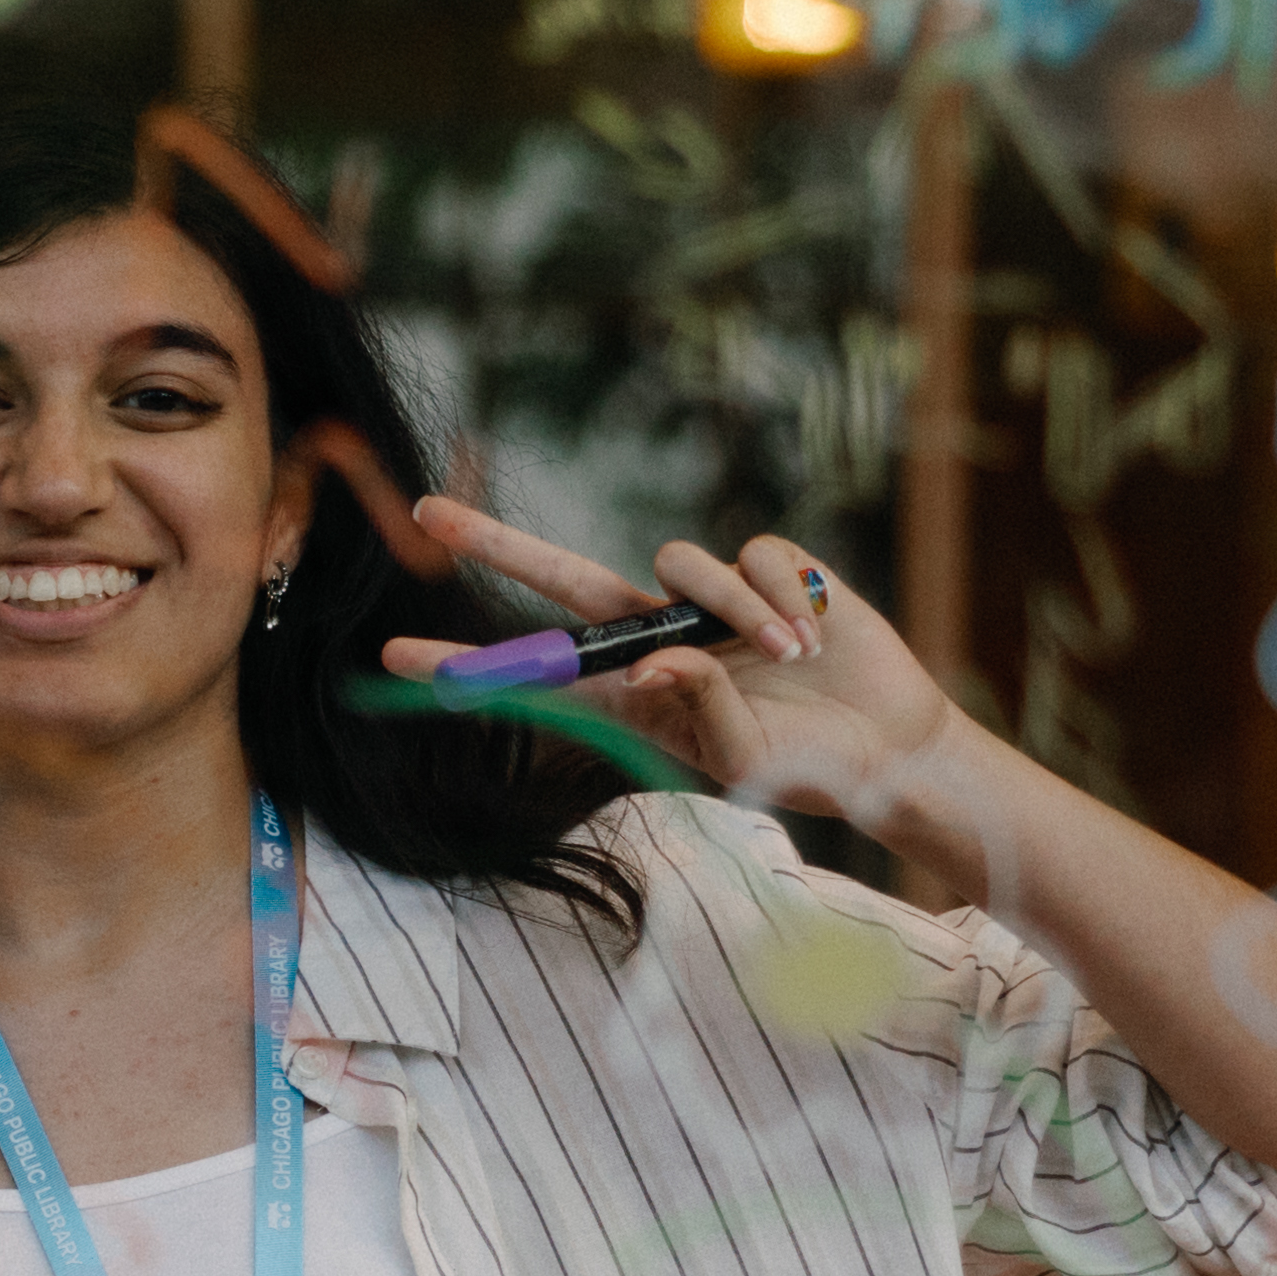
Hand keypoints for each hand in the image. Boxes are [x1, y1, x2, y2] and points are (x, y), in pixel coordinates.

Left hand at [413, 495, 980, 848]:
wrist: (886, 743)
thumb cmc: (805, 766)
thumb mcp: (741, 760)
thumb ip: (694, 710)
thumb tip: (656, 657)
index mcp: (633, 696)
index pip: (535, 678)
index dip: (469, 668)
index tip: (391, 659)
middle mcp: (656, 638)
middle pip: (563, 579)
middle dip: (494, 543)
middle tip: (424, 509)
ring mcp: (707, 599)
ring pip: (676, 560)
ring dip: (736, 611)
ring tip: (789, 660)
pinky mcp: (765, 568)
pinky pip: (750, 552)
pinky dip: (781, 594)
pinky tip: (814, 633)